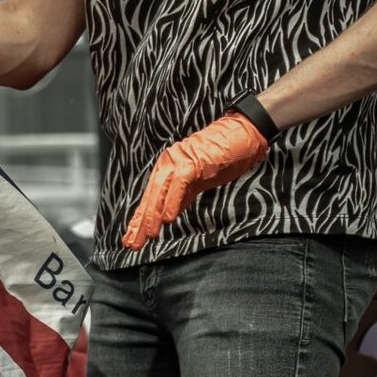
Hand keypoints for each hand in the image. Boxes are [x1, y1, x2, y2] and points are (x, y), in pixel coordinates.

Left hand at [122, 113, 268, 249]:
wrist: (245, 132)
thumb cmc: (226, 156)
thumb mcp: (200, 182)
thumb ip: (182, 196)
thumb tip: (167, 215)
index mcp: (169, 168)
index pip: (151, 198)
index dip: (140, 219)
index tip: (131, 239)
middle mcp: (169, 163)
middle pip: (150, 197)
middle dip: (140, 222)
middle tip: (132, 244)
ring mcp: (180, 161)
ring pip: (160, 191)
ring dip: (153, 215)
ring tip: (148, 235)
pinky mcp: (194, 161)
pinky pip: (179, 185)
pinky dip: (172, 202)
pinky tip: (168, 219)